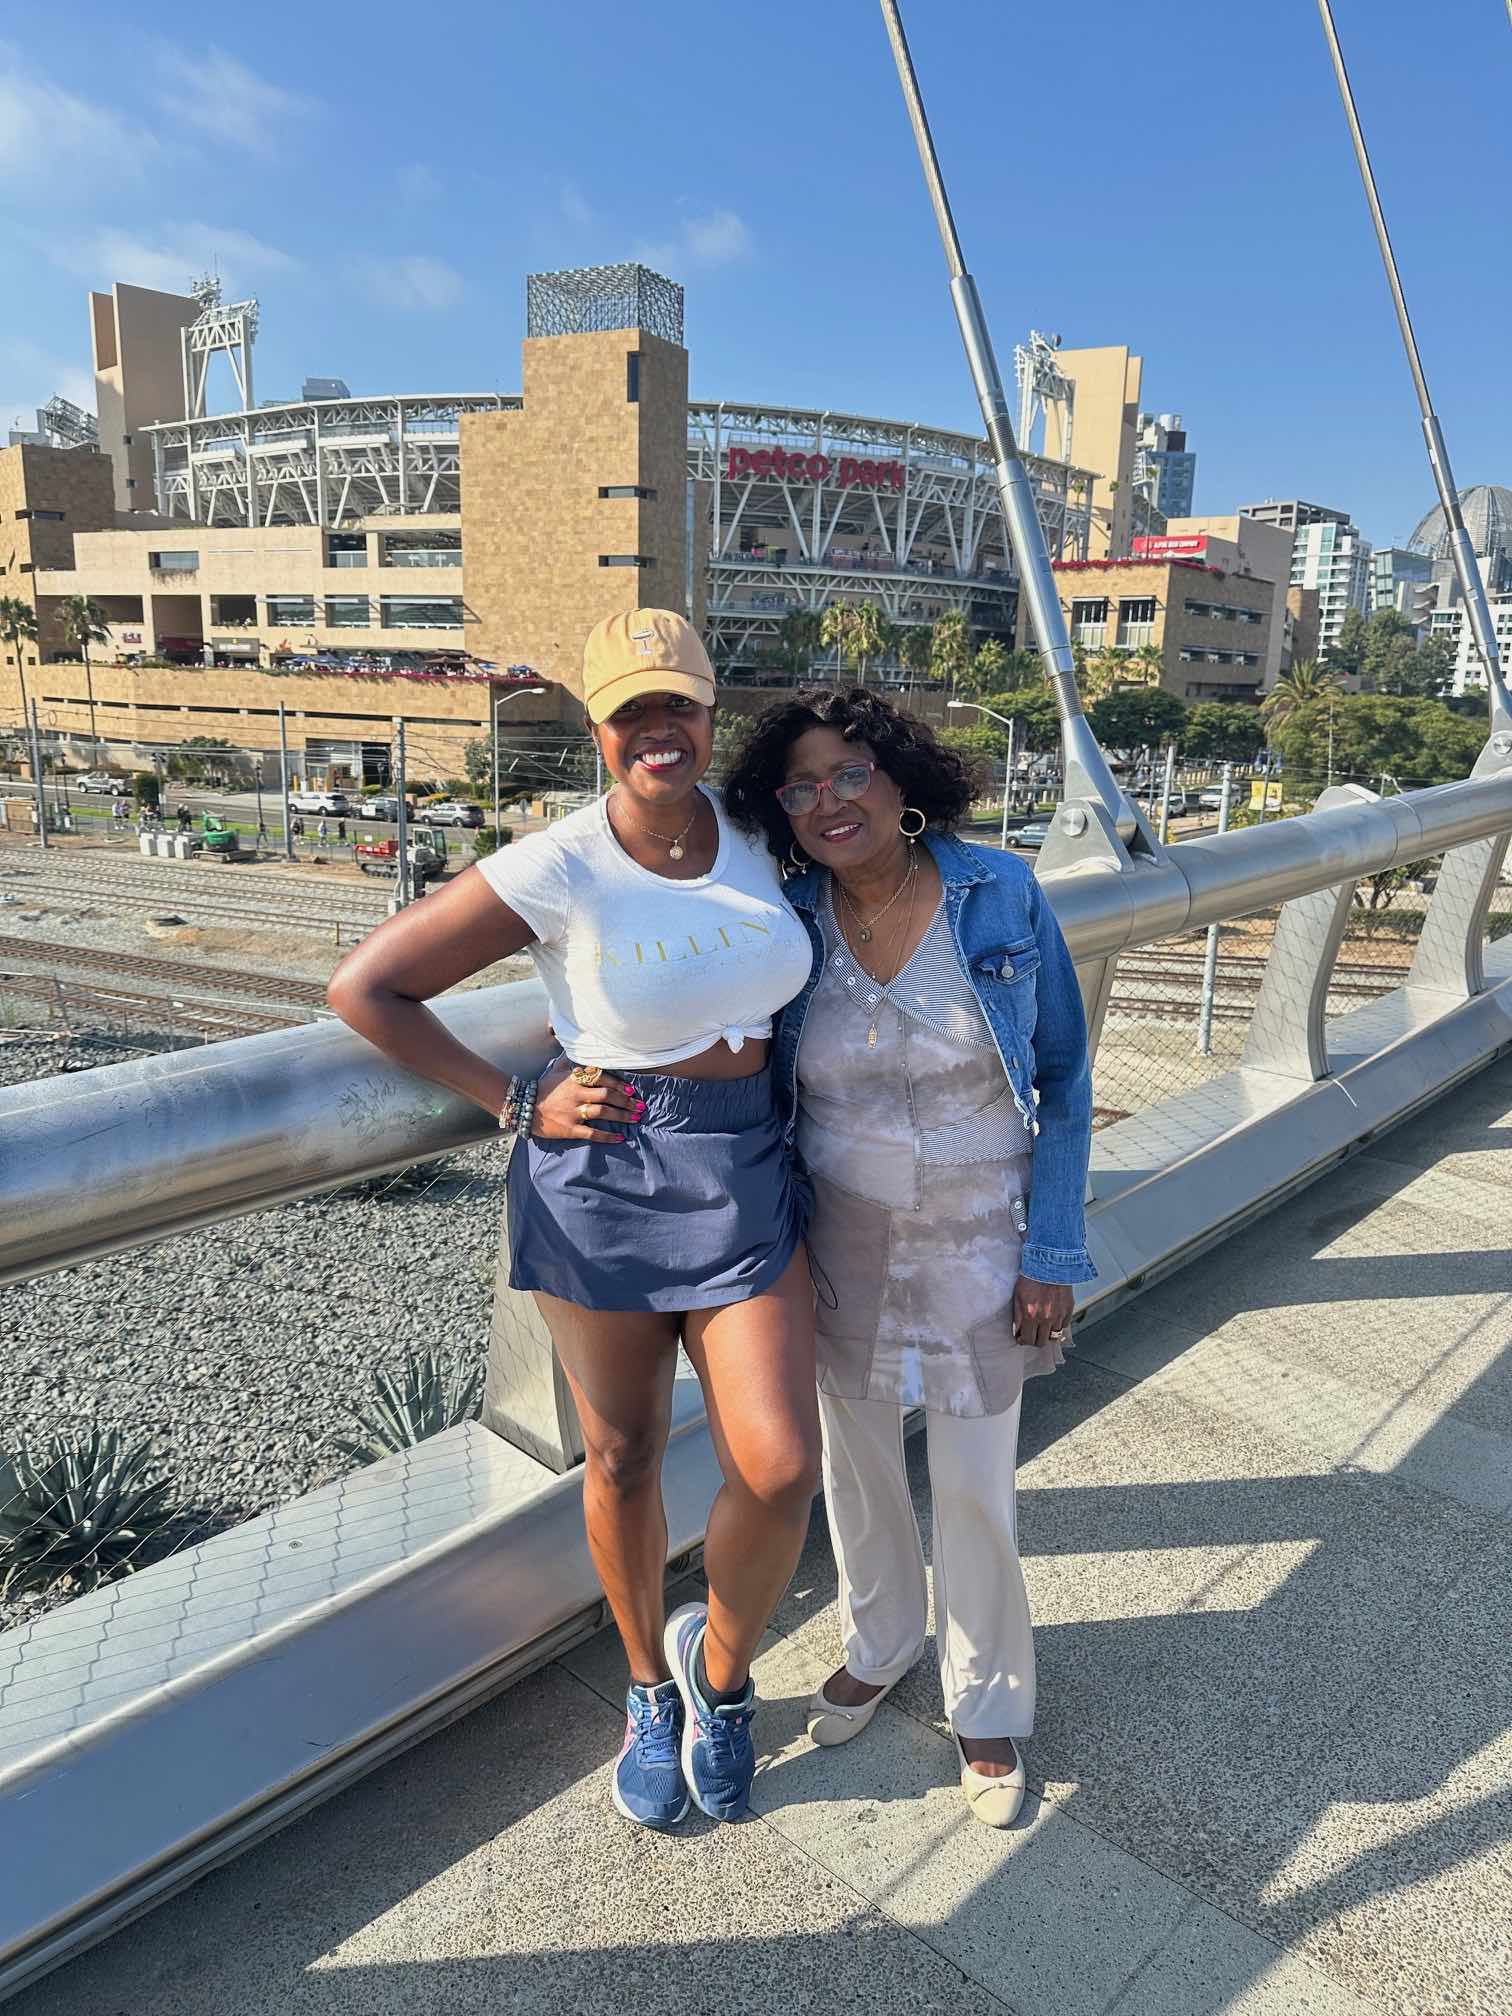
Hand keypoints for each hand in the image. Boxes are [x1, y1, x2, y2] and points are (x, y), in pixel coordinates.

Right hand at [530, 1059, 644, 1143]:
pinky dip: (608, 1136)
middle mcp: (576, 1094)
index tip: (632, 1090)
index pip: (602, 1078)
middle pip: (607, 1095)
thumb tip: (582, 1043)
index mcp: (575, 1079)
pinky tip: (620, 1138)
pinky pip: (592, 1133)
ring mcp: (572, 1112)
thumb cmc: (544, 1088)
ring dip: (622, 1116)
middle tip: (640, 1107)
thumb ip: (572, 1059)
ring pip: (603, 1112)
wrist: (524, 1108)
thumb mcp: (557, 1069)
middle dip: (626, 1101)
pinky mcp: (569, 1128)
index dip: (619, 1084)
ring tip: (635, 1119)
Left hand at [1012, 1275, 1072, 1351]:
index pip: (1028, 1340)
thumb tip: (1018, 1331)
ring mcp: (1059, 1315)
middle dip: (1035, 1340)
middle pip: (1042, 1342)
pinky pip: (1064, 1325)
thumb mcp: (1018, 1297)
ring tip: (1043, 1325)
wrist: (1049, 1264)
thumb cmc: (1031, 1278)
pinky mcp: (1069, 1310)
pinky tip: (1053, 1317)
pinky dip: (1058, 1324)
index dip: (1024, 1341)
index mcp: (1031, 1316)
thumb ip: (1018, 1316)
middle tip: (1032, 1333)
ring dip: (1047, 1332)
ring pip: (1054, 1336)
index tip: (1022, 1338)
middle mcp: (1046, 1319)